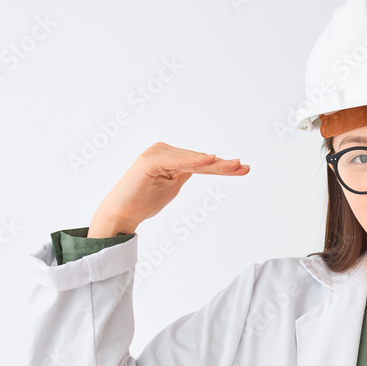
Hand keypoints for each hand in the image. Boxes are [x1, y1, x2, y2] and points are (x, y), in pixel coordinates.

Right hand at [88, 142, 248, 236]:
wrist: (121, 215)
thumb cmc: (144, 202)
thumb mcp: (173, 187)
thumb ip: (186, 174)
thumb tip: (205, 166)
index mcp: (170, 157)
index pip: (201, 163)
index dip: (222, 167)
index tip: (243, 169)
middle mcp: (164, 151)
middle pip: (200, 160)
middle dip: (223, 166)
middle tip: (245, 168)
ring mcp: (156, 154)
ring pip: (193, 161)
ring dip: (215, 164)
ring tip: (235, 166)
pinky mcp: (149, 161)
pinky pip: (176, 162)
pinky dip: (192, 161)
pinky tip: (209, 160)